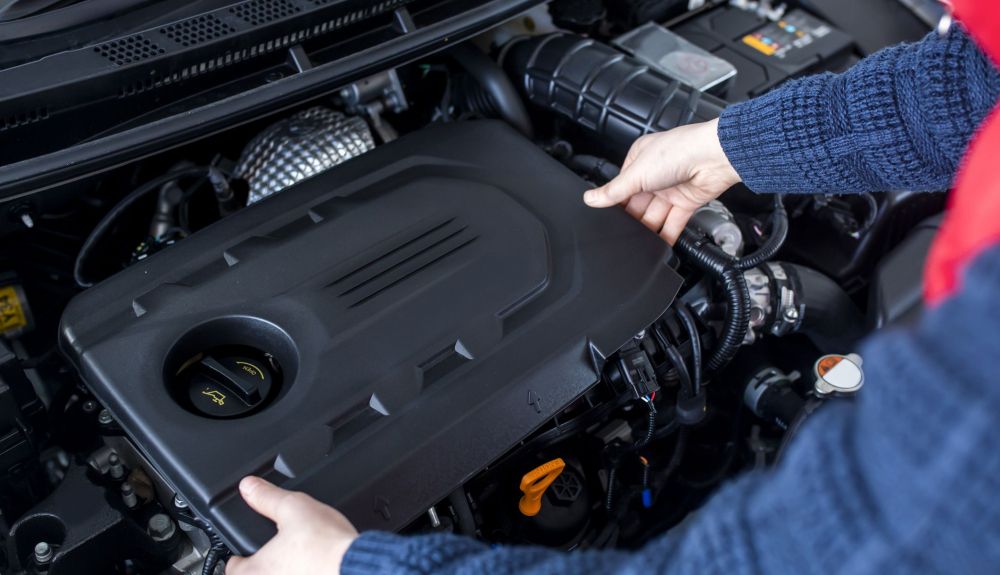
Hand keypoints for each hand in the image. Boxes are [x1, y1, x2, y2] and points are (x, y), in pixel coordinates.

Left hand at [226, 476, 358, 574]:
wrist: (357, 568)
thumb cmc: (327, 547)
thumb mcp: (294, 508)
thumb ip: (267, 497)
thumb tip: (249, 487)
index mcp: (255, 572)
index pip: (232, 567)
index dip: (240, 554)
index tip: (248, 548)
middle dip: (265, 565)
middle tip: (278, 552)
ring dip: (286, 572)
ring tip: (301, 560)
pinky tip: (317, 569)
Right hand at [582, 119, 740, 243]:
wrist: (714, 157)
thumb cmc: (679, 151)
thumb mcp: (637, 173)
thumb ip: (614, 191)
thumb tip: (590, 198)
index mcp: (639, 160)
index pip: (622, 186)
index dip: (616, 203)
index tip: (609, 218)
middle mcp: (656, 174)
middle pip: (638, 204)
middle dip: (633, 217)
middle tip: (624, 231)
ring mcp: (671, 189)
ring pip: (654, 215)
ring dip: (648, 228)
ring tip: (639, 241)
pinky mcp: (686, 202)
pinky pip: (673, 223)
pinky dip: (667, 235)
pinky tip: (658, 245)